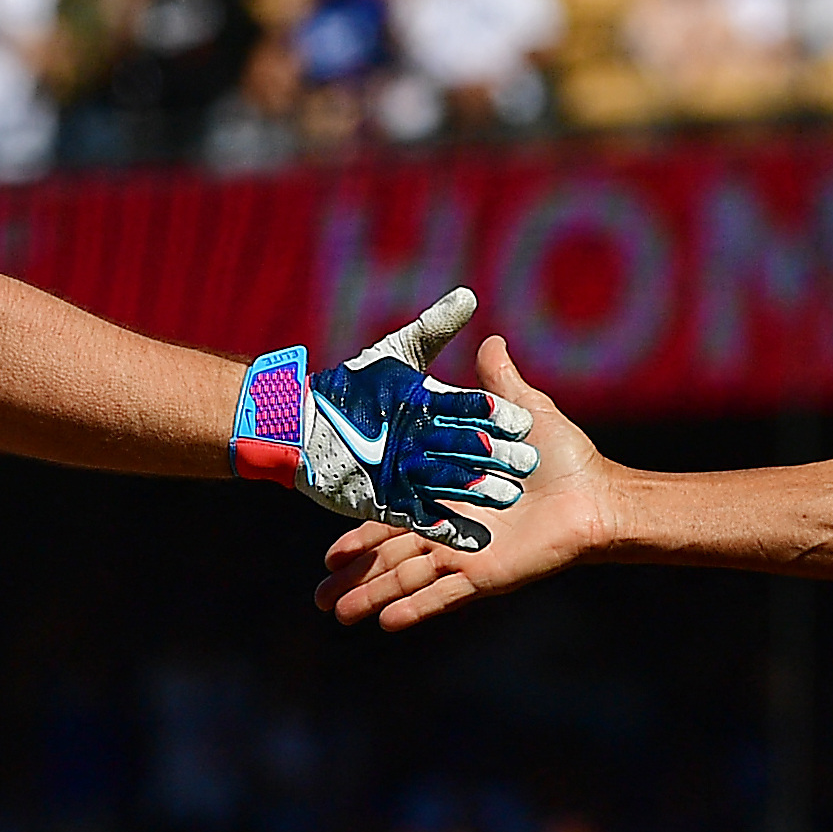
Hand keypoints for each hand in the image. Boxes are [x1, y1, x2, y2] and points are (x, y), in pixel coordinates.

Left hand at [242, 287, 537, 548]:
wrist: (304, 426)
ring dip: (479, 492)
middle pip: (470, 451)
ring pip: (453, 485)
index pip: (474, 412)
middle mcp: (430, 446)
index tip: (524, 422)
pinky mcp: (395, 505)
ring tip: (509, 497)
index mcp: (435, 411)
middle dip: (497, 459)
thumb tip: (469, 297)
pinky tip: (472, 534)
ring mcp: (414, 477)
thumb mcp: (395, 354)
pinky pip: (425, 518)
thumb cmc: (349, 387)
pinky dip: (446, 526)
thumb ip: (433, 330)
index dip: (496, 417)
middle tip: (528, 465)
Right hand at [320, 338, 610, 626]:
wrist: (597, 496)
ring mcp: (465, 556)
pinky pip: (443, 595)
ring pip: (406, 579)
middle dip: (353, 577)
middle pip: (388, 557)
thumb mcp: (526, 412)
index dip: (359, 534)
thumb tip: (490, 338)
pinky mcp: (484, 576)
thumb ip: (499, 383)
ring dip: (371, 597)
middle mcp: (449, 531)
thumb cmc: (564, 457)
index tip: (327, 549)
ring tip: (334, 615)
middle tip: (316, 596)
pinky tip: (385, 625)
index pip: (392, 518)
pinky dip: (415, 609)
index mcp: (447, 497)